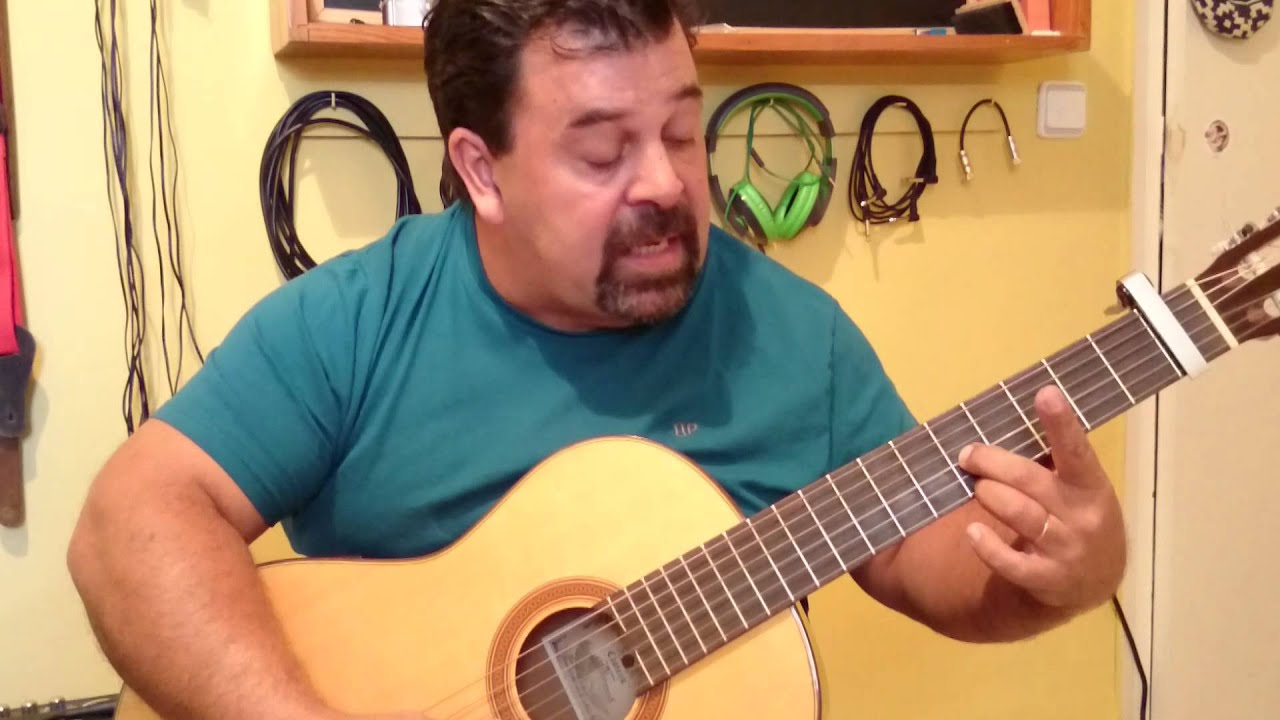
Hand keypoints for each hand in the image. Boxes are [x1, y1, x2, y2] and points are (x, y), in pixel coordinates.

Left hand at [957, 385, 1126, 611]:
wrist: (1096, 581)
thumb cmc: (1077, 518)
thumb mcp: (1079, 489)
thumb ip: (1053, 462)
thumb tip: (1008, 424)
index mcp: (1091, 486)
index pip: (1076, 450)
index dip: (1061, 423)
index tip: (1045, 393)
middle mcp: (1082, 516)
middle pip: (1031, 480)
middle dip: (993, 463)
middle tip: (968, 455)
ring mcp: (1065, 549)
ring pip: (1020, 513)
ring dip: (990, 495)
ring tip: (977, 487)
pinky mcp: (1046, 579)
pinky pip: (1011, 562)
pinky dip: (988, 546)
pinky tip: (972, 531)